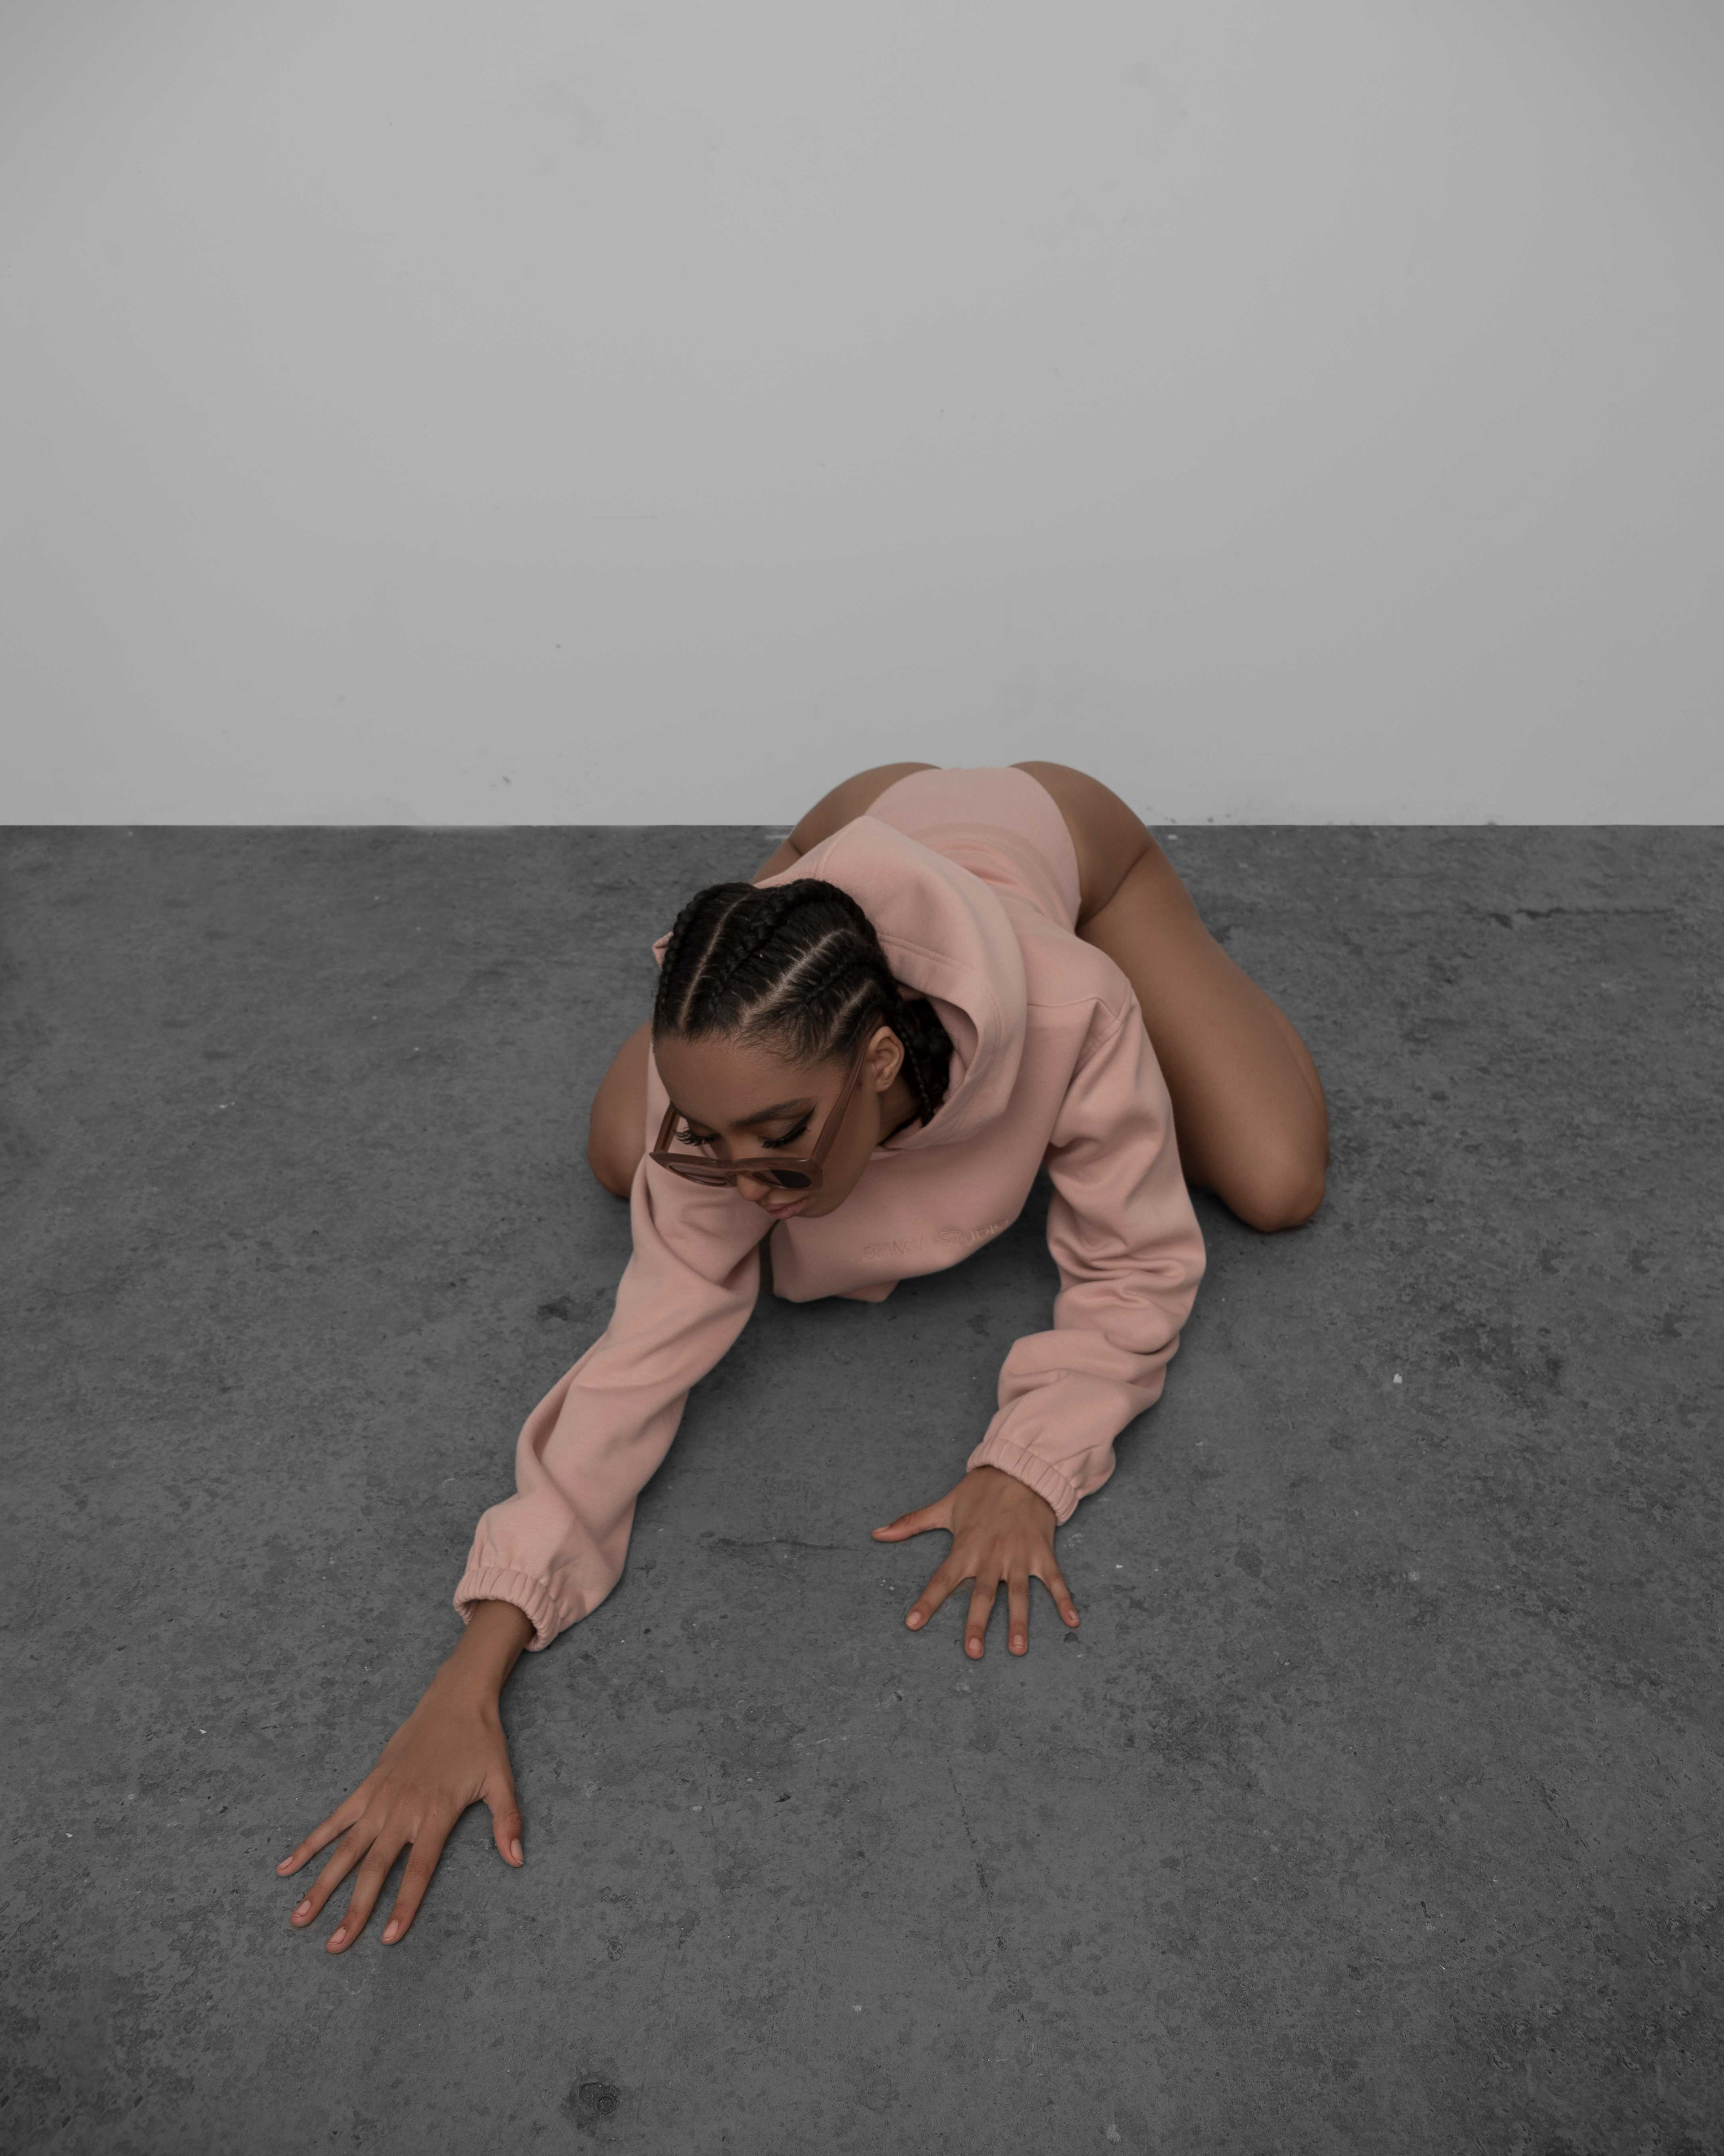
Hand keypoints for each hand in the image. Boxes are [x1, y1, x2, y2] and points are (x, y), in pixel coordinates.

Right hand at [275, 1671, 522, 1952]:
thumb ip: (507, 1822)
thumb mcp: (502, 1780)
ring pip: (346, 1850)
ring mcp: (380, 1798)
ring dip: (322, 1884)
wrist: (456, 1699)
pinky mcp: (368, 1786)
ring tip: (299, 1917)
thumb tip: (518, 1860)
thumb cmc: (481, 1742)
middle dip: (354, 1910)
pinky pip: (335, 1819)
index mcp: (436, 1814)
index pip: (418, 1870)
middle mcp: (403, 1811)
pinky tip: (287, 1866)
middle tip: (334, 1945)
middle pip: (374, 1869)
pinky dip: (311, 1843)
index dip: (403, 1905)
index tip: (386, 1939)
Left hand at [870, 1464, 1080, 1657]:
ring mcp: (1019, 1556)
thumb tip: (877, 1533)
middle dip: (978, 1623)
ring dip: (1019, 1621)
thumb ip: (912, 1523)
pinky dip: (1064, 1600)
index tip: (913, 1623)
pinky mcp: (1043, 1552)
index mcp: (965, 1547)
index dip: (927, 1601)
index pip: (941, 1579)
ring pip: (1018, 1593)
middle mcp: (991, 1555)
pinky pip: (1055, 1580)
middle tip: (973, 1652)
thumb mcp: (945, 1507)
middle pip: (983, 1595)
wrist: (1020, 1470)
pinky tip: (1072, 1621)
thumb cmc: (980, 1492)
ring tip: (1018, 1649)